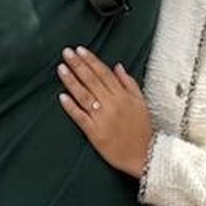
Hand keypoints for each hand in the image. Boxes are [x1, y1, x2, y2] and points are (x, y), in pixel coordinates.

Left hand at [59, 45, 154, 174]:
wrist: (144, 155)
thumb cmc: (142, 129)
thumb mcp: (141, 102)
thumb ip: (129, 83)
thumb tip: (117, 66)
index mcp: (123, 96)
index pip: (104, 73)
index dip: (91, 60)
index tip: (80, 50)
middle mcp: (112, 104)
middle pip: (92, 80)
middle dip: (78, 65)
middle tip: (66, 52)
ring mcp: (102, 118)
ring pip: (84, 96)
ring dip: (71, 81)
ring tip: (61, 69)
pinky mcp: (94, 133)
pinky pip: (80, 117)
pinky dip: (71, 107)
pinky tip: (62, 96)